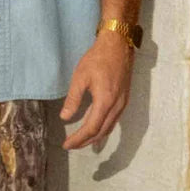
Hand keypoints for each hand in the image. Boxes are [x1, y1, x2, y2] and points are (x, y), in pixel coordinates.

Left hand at [58, 30, 134, 149]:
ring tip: (81, 140)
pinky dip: (103, 128)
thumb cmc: (97, 59)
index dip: (78, 139)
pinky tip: (95, 127)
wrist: (118, 45)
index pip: (91, 128)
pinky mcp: (124, 99)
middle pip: (101, 132)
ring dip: (95, 137)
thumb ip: (73, 99)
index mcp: (105, 102)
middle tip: (71, 146)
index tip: (66, 145)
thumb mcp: (80, 77)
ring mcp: (122, 104)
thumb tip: (65, 118)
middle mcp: (116, 107)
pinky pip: (113, 121)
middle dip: (86, 142)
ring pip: (109, 128)